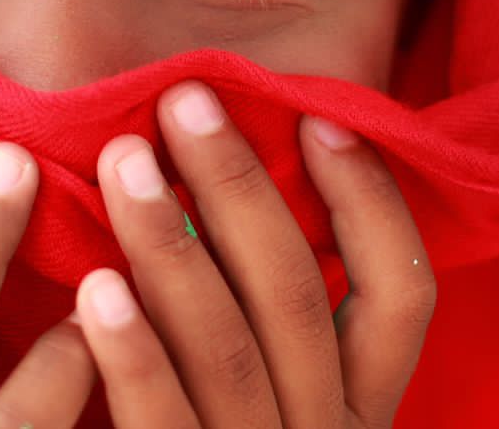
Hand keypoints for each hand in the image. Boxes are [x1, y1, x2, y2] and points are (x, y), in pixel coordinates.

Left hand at [71, 81, 435, 427]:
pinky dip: (134, 357)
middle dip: (240, 190)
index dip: (371, 204)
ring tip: (124, 159)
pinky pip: (166, 428)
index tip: (320, 121)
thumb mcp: (278, 402)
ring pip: (231, 350)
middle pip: (299, 300)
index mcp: (359, 408)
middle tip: (184, 101)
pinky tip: (95, 286)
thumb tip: (227, 180)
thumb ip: (270, 317)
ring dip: (173, 246)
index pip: (403, 295)